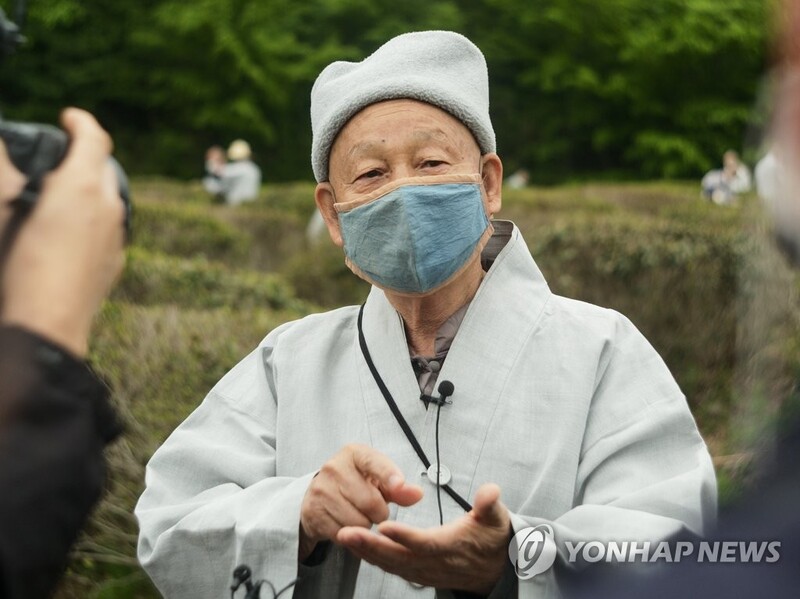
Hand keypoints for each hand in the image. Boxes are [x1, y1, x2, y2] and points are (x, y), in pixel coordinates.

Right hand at [1, 108, 124, 356]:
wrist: (44, 328)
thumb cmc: (17, 265)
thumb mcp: (1, 208)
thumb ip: (4, 171)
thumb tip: (4, 146)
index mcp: (84, 187)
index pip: (95, 139)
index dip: (82, 122)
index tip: (68, 118)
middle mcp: (110, 209)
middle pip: (106, 168)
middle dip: (87, 154)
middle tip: (61, 154)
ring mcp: (117, 239)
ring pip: (111, 200)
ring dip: (92, 188)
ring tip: (63, 192)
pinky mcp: (115, 264)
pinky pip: (110, 228)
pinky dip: (95, 217)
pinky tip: (70, 230)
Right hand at [299, 444, 422, 560]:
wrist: (320, 496)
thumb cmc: (356, 484)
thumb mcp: (378, 480)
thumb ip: (399, 489)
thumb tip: (417, 494)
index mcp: (354, 453)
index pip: (374, 463)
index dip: (389, 475)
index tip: (399, 485)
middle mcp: (334, 467)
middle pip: (371, 502)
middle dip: (380, 513)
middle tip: (375, 510)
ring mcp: (321, 489)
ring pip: (358, 521)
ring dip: (365, 525)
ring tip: (360, 515)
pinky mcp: (313, 511)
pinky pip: (343, 533)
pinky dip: (351, 534)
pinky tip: (347, 523)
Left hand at [337, 483, 510, 593]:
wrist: (494, 570)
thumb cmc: (492, 539)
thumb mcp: (497, 519)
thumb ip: (490, 505)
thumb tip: (490, 492)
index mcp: (451, 546)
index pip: (425, 543)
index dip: (405, 536)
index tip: (384, 525)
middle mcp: (433, 562)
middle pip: (398, 557)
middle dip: (370, 545)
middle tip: (346, 531)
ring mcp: (423, 570)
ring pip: (389, 564)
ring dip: (364, 551)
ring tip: (342, 535)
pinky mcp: (416, 572)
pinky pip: (389, 567)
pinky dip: (370, 557)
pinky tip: (353, 546)